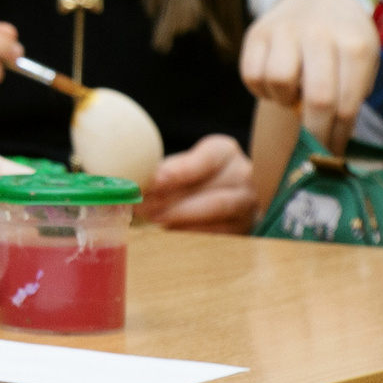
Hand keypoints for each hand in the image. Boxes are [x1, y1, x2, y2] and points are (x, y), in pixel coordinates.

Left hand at [141, 134, 255, 232]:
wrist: (229, 196)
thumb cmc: (197, 177)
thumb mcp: (185, 165)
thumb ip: (166, 171)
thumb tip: (135, 181)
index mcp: (225, 151)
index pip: (204, 160)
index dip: (179, 171)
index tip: (155, 181)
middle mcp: (242, 175)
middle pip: (207, 187)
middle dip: (170, 197)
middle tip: (141, 204)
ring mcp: (247, 203)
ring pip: (215, 208)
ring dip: (180, 215)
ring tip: (152, 217)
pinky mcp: (245, 227)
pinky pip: (219, 231)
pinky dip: (192, 231)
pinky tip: (170, 230)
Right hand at [239, 0, 377, 147]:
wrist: (321, 2)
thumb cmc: (345, 46)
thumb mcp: (361, 65)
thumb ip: (348, 97)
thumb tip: (328, 145)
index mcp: (355, 45)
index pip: (346, 105)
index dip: (338, 137)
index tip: (333, 155)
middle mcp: (320, 33)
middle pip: (317, 99)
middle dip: (315, 134)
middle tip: (314, 151)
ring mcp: (286, 29)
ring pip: (279, 82)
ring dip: (285, 101)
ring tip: (294, 97)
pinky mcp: (257, 31)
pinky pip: (252, 74)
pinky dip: (262, 89)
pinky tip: (276, 85)